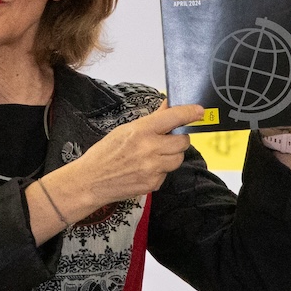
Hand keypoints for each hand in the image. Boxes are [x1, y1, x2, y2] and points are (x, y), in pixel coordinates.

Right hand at [77, 100, 202, 204]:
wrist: (91, 181)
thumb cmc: (105, 154)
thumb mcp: (125, 130)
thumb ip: (151, 120)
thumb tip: (169, 107)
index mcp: (141, 131)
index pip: (174, 117)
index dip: (190, 113)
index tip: (199, 111)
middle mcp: (149, 149)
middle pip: (182, 141)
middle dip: (178, 139)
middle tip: (167, 139)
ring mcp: (153, 168)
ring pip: (178, 158)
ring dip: (171, 155)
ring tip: (153, 155)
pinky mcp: (153, 183)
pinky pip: (167, 173)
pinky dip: (160, 170)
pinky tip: (145, 169)